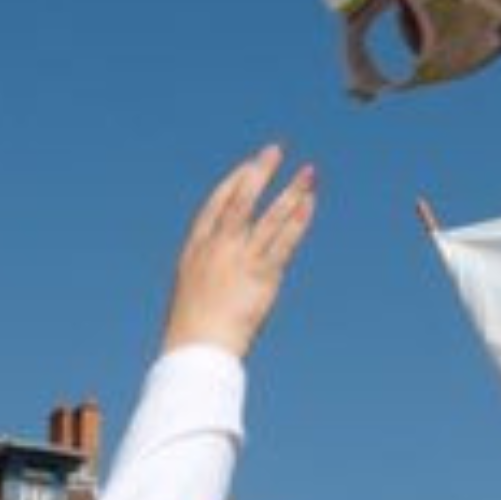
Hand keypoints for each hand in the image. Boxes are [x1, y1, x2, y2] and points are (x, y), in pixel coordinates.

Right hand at [163, 145, 316, 358]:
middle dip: (259, 172)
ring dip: (291, 190)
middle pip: (242, 199)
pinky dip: (299, 219)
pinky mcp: (262, 274)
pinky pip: (285, 240)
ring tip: (309, 171)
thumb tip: (219, 284)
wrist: (196, 349)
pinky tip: (310, 202)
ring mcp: (240, 258)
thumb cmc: (190, 334)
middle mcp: (218, 246)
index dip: (233, 182)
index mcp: (195, 249)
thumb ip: (208, 282)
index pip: (215, 205)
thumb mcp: (191, 298)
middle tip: (275, 150)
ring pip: (270, 215)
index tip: (247, 167)